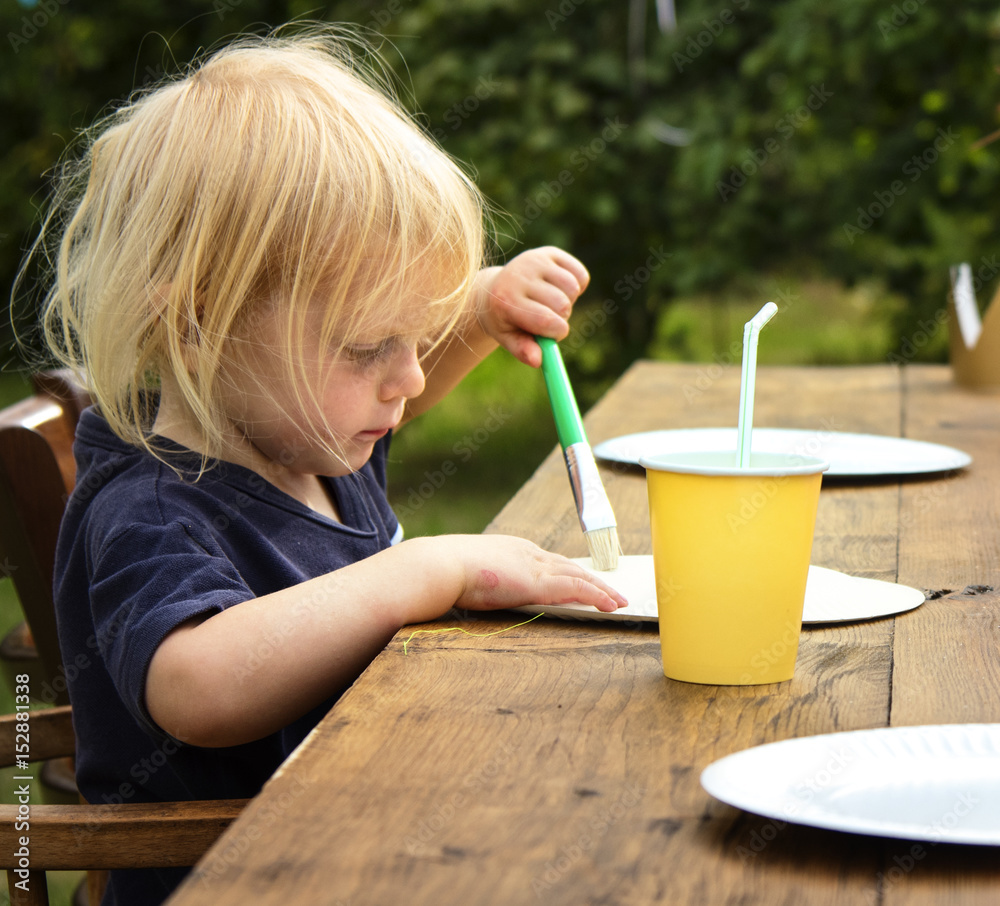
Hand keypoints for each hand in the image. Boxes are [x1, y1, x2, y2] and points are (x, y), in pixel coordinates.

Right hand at [439, 534, 626, 611]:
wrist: (440, 565)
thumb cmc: (444, 572)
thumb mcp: (468, 575)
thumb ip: (481, 581)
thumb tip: (473, 592)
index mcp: (511, 549)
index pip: (548, 560)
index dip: (568, 571)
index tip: (581, 578)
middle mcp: (528, 552)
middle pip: (569, 565)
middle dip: (591, 579)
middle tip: (611, 589)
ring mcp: (534, 565)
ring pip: (579, 576)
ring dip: (602, 589)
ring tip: (619, 600)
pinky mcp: (538, 582)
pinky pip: (577, 588)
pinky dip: (597, 596)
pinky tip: (611, 605)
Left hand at [475, 246, 589, 367]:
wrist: (494, 288)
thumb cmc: (503, 319)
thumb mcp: (507, 338)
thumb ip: (522, 350)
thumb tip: (539, 361)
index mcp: (506, 299)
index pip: (546, 321)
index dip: (557, 333)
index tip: (550, 335)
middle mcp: (519, 274)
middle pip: (563, 304)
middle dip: (561, 318)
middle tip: (546, 316)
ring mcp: (534, 260)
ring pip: (573, 288)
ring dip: (569, 301)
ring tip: (550, 302)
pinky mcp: (549, 252)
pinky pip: (580, 274)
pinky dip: (578, 286)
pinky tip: (559, 288)